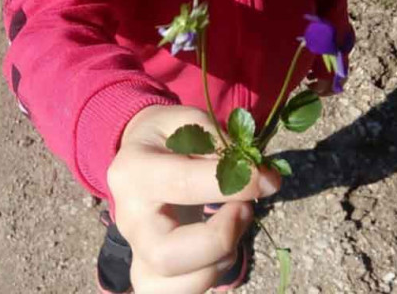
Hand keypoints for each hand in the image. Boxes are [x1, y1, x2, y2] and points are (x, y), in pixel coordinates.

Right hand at [108, 105, 280, 293]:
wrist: (139, 156)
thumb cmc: (168, 135)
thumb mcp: (189, 120)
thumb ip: (220, 142)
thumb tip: (262, 178)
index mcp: (133, 172)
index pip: (183, 185)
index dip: (235, 184)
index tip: (267, 179)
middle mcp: (128, 219)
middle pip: (167, 256)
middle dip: (220, 238)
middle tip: (244, 209)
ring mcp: (136, 250)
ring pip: (174, 286)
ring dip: (220, 261)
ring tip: (235, 224)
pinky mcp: (149, 270)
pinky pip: (179, 293)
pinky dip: (209, 277)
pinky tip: (221, 248)